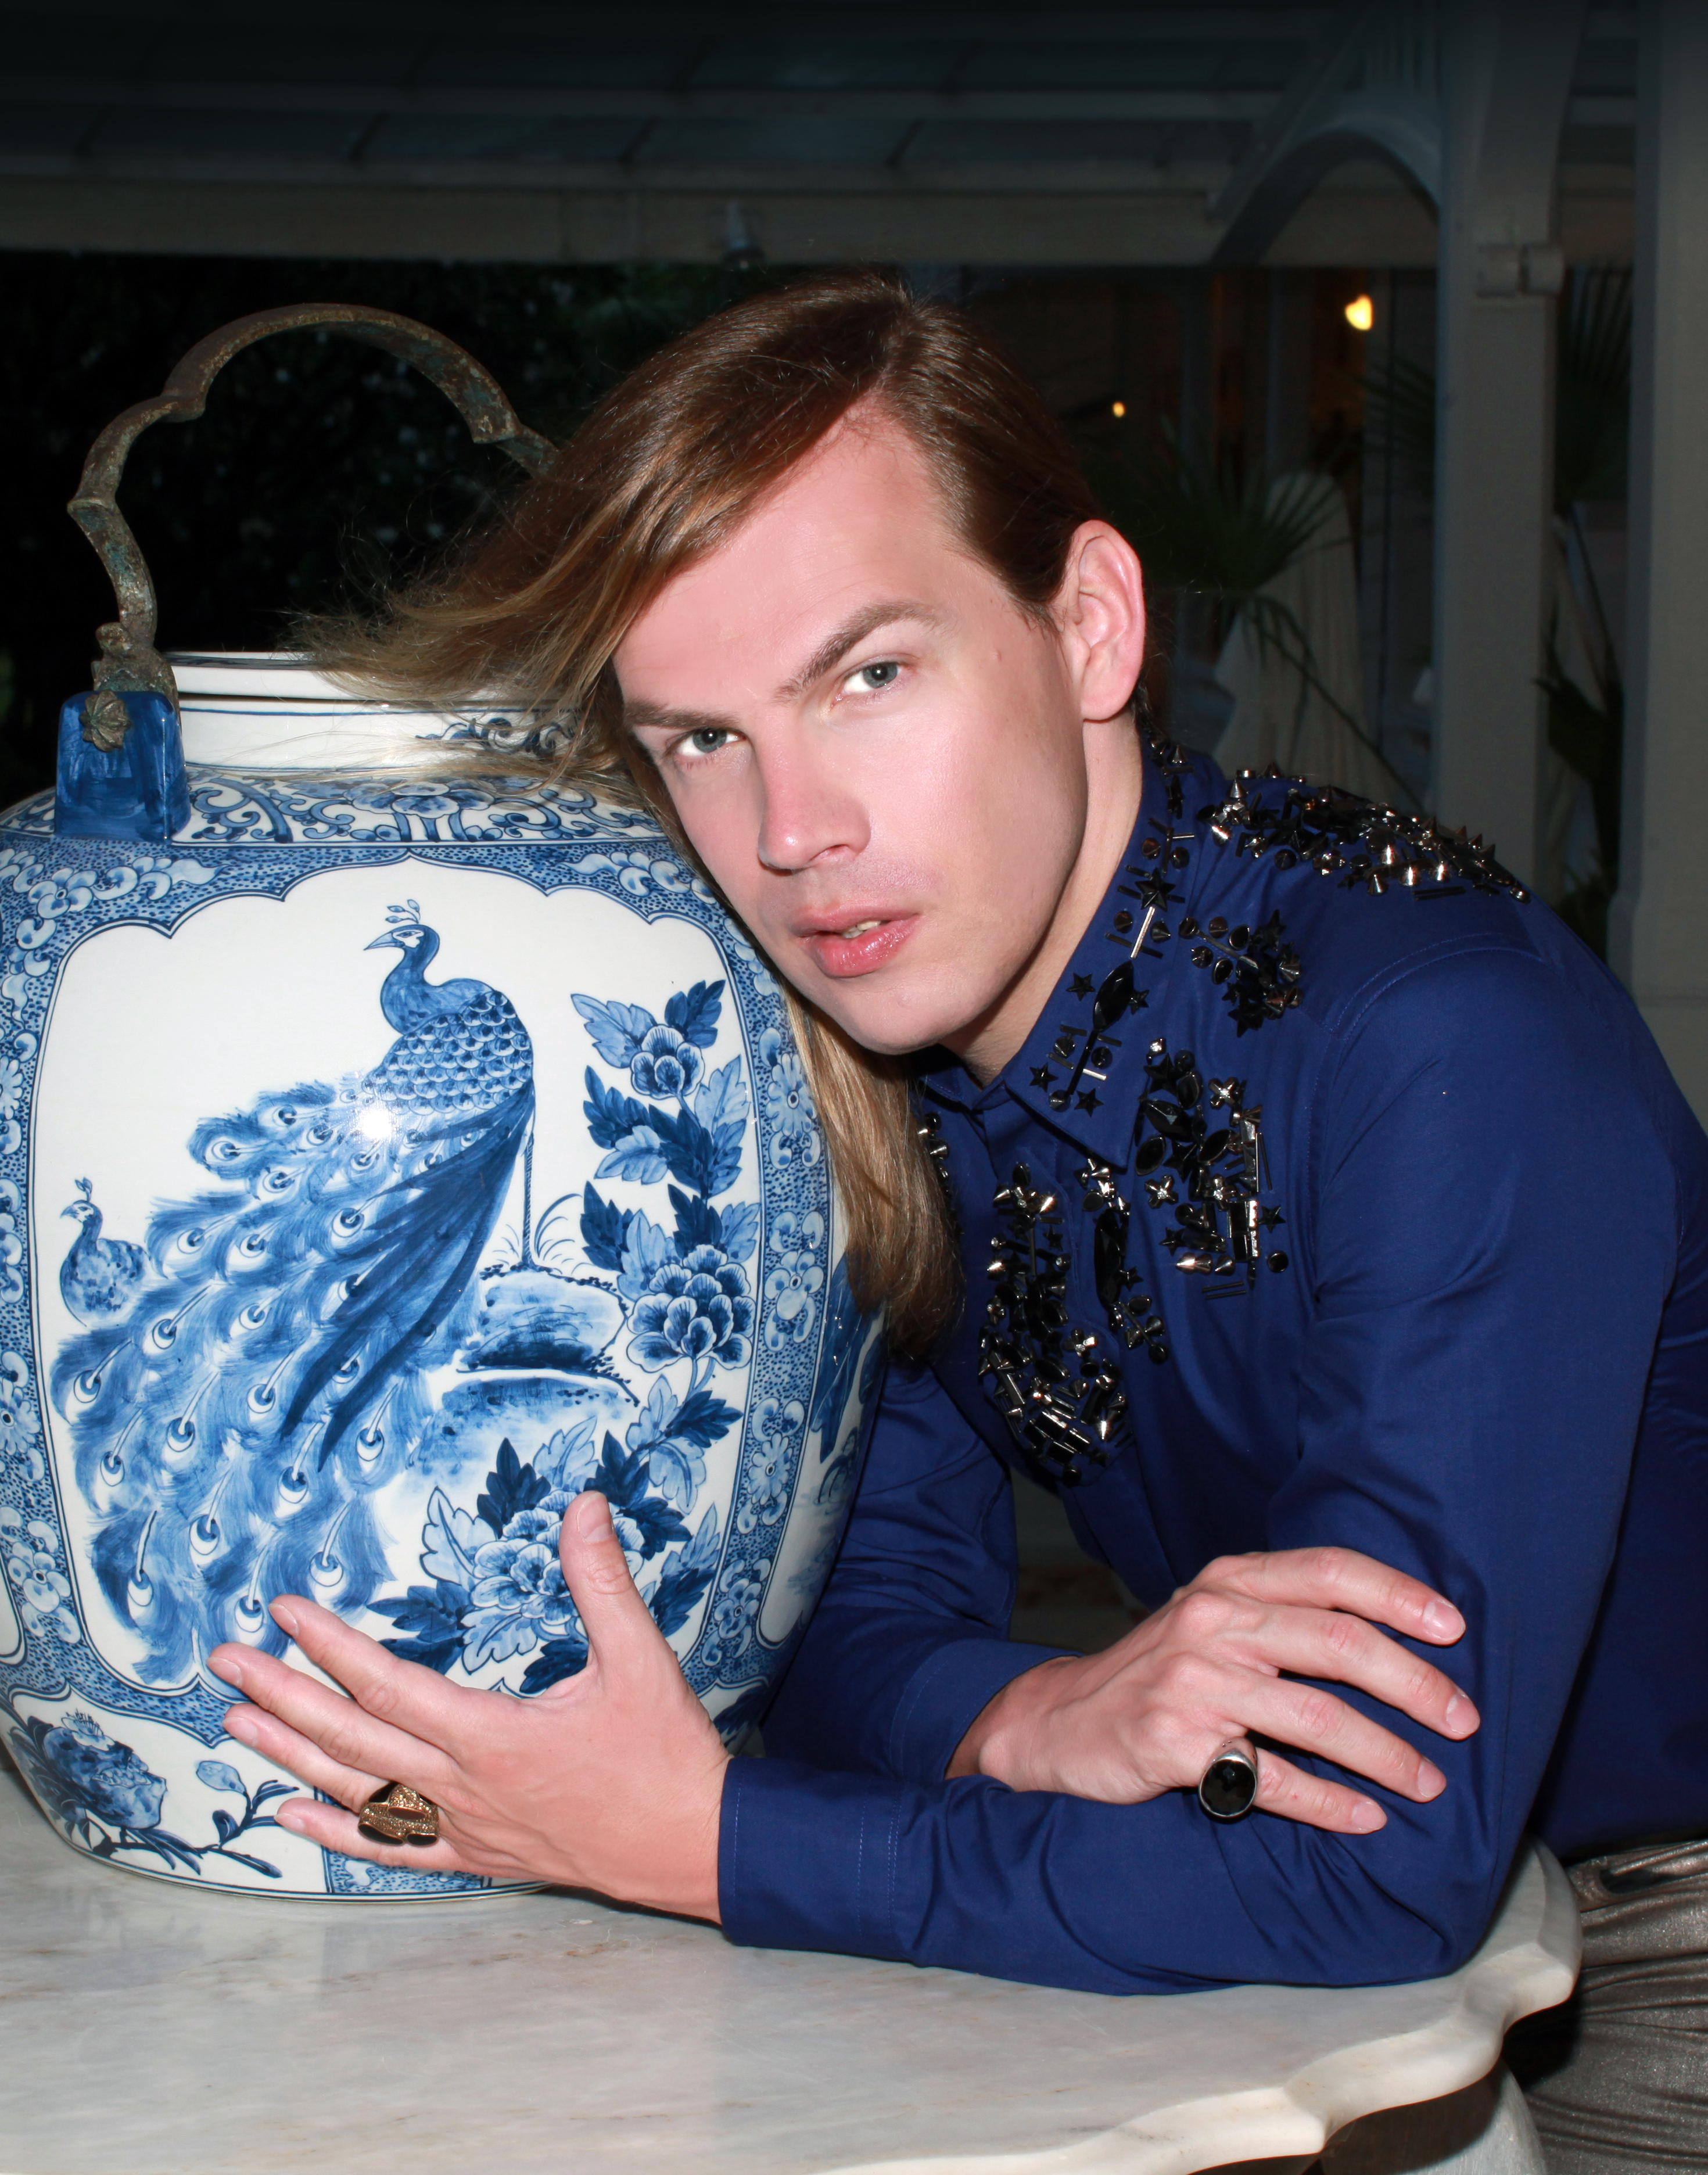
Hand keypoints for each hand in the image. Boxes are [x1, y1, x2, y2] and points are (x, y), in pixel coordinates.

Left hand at [208, 1491, 728, 1915]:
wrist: (691, 1845)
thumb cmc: (664, 1753)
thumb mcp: (639, 1656)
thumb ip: (602, 1580)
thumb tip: (583, 1506)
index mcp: (493, 1735)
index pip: (390, 1685)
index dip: (332, 1647)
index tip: (286, 1612)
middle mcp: (464, 1786)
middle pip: (352, 1740)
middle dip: (282, 1697)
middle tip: (225, 1662)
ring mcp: (465, 1827)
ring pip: (358, 1794)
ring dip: (291, 1758)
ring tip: (236, 1724)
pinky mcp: (478, 1855)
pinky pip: (393, 1848)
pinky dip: (337, 1834)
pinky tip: (291, 1816)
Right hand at [948, 1546, 1478, 1833]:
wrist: (1058, 1722)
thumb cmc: (1157, 1673)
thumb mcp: (1210, 1620)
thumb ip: (1282, 1616)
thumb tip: (1395, 1641)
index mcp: (1229, 1582)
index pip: (1330, 1571)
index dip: (1399, 1595)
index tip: (1454, 1628)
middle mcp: (1213, 1620)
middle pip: (1340, 1644)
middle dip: (1416, 1685)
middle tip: (1463, 1720)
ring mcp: (1194, 1682)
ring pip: (1319, 1717)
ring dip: (1387, 1755)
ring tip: (1427, 1782)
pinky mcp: (1177, 1743)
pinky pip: (1274, 1779)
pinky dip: (1330, 1803)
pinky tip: (1366, 1817)